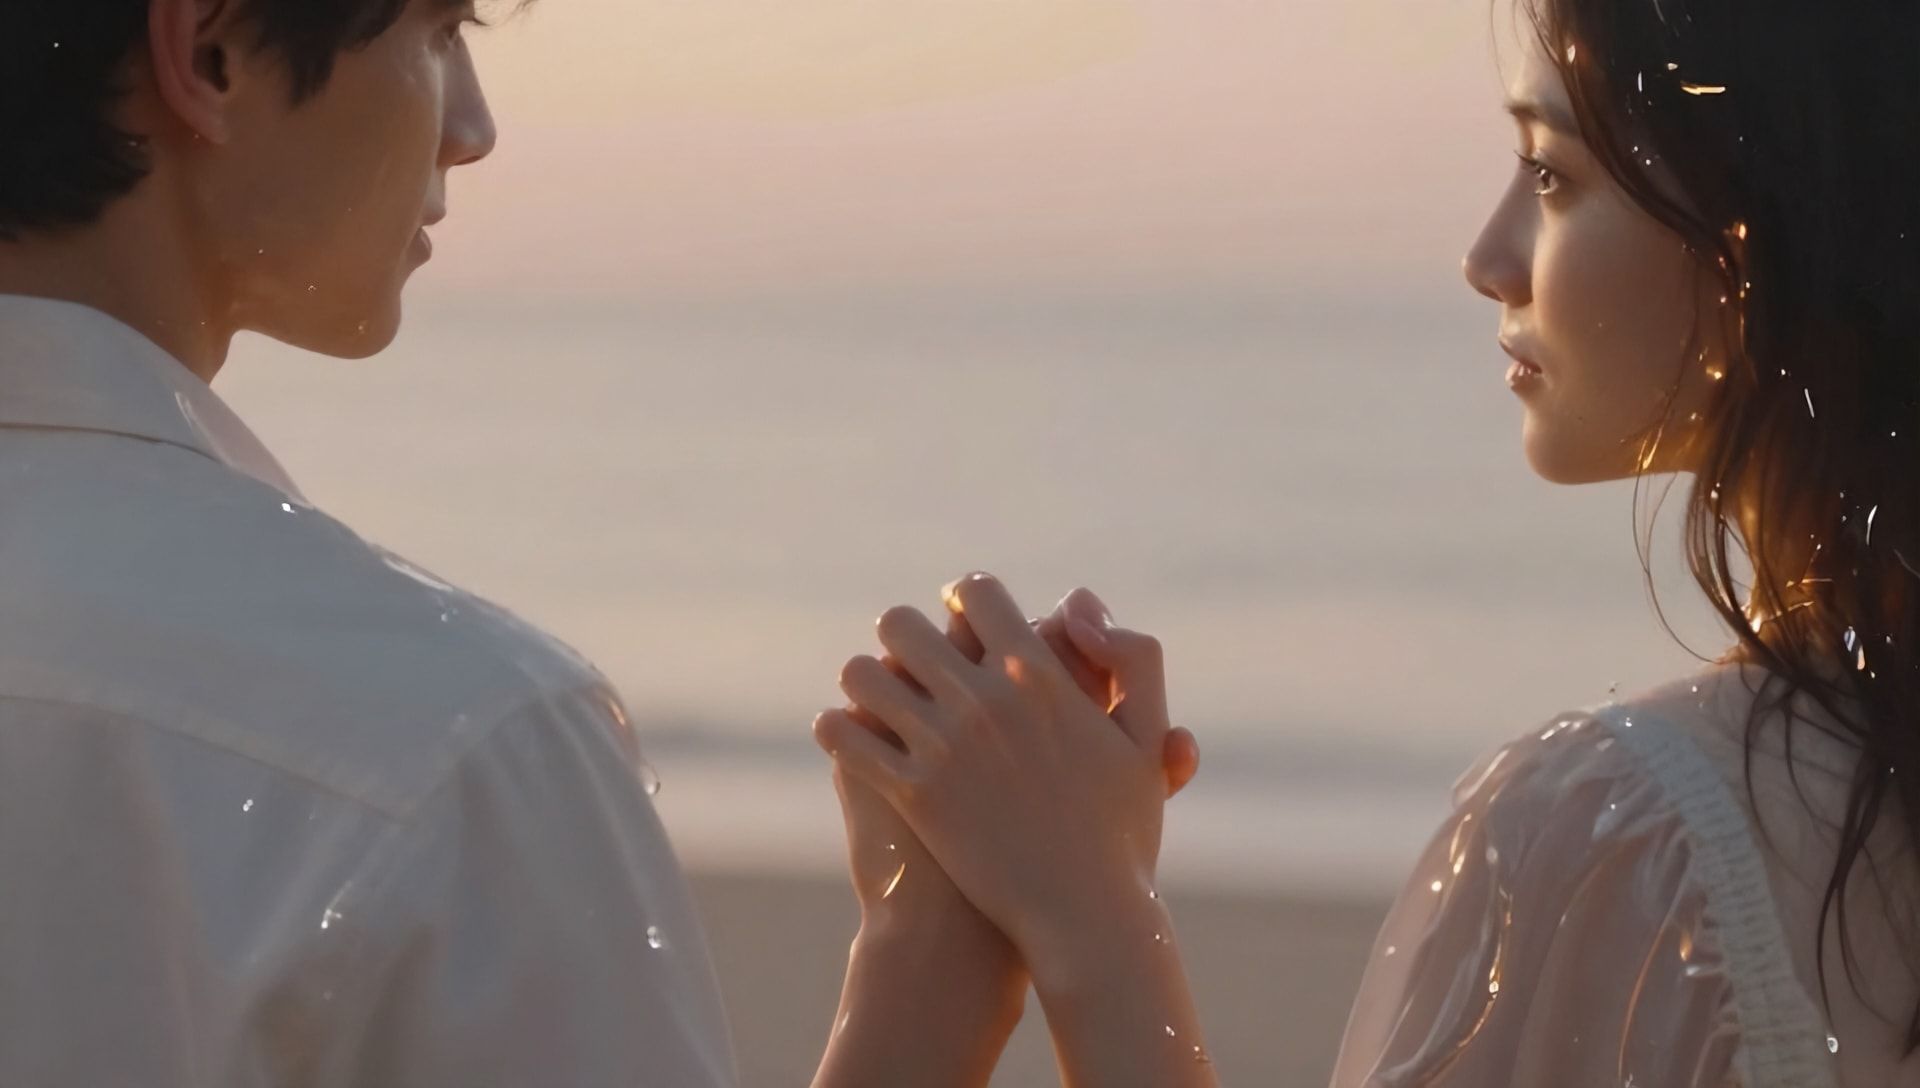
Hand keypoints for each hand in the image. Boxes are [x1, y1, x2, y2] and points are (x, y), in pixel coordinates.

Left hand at [816, 572, 1173, 961]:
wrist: (1085, 917)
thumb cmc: (1121, 832)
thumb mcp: (1145, 737)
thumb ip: (1133, 658)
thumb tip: (1079, 606)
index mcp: (1038, 676)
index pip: (976, 592)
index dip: (962, 596)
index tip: (957, 613)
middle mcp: (984, 700)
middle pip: (903, 624)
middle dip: (904, 636)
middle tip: (911, 658)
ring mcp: (942, 746)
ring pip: (862, 673)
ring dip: (866, 680)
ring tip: (876, 697)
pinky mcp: (911, 793)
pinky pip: (844, 736)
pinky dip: (837, 729)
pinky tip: (847, 736)